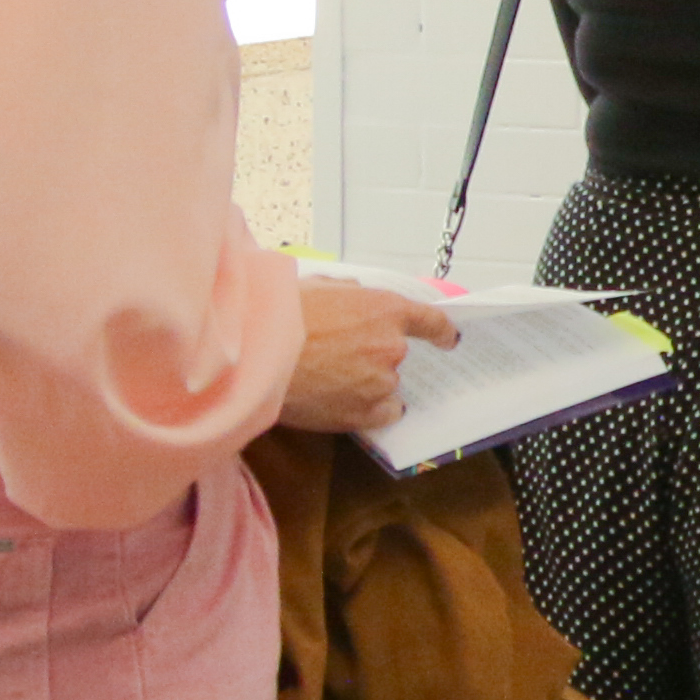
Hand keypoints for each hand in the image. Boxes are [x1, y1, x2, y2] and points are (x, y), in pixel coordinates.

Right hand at [280, 275, 457, 433]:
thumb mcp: (319, 285)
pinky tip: (341, 401)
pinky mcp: (363, 413)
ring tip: (327, 378)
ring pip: (386, 385)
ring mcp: (380, 382)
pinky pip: (382, 413)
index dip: (440, 331)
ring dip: (366, 382)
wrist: (251, 352)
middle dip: (374, 354)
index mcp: (386, 308)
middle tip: (339, 354)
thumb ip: (349, 293)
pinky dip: (368, 409)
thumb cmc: (277, 312)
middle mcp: (392, 346)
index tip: (447, 339)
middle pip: (397, 355)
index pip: (432, 321)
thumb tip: (354, 298)